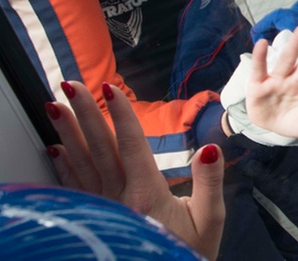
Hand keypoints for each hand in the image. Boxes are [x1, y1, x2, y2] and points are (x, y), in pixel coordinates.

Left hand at [46, 81, 224, 259]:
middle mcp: (119, 199)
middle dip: (85, 114)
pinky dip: (63, 166)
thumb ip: (210, 182)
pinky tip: (55, 149)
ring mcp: (103, 208)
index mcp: (147, 194)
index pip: (131, 144)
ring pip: (81, 164)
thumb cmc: (189, 252)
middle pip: (99, 148)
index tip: (110, 89)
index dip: (121, 114)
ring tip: (55, 107)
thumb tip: (210, 148)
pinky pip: (75, 187)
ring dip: (67, 133)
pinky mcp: (95, 217)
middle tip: (70, 85)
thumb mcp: (209, 219)